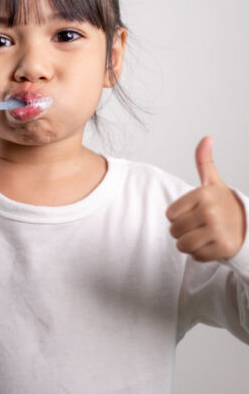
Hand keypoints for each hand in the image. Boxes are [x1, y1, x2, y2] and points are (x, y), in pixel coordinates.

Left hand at [165, 136, 246, 261]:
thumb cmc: (223, 204)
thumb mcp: (213, 182)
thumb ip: (204, 161)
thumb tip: (207, 138)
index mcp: (203, 194)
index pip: (169, 214)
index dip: (177, 216)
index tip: (192, 212)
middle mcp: (210, 211)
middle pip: (174, 230)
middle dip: (181, 231)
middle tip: (197, 226)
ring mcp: (217, 230)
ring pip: (183, 245)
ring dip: (188, 244)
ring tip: (201, 236)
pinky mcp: (223, 248)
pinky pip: (196, 256)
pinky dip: (200, 254)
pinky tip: (211, 244)